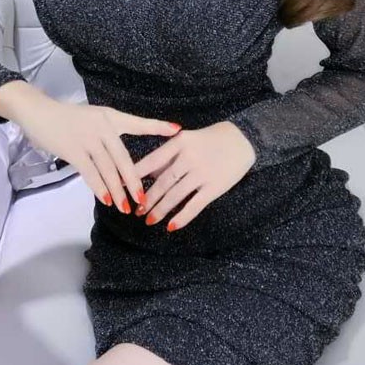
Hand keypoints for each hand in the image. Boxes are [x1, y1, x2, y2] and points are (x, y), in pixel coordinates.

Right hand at [18, 96, 180, 213]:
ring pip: (108, 170)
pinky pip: (90, 173)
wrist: (38, 112)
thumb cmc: (66, 117)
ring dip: (118, 191)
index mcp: (111, 116)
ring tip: (126, 207)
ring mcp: (88, 138)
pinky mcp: (73, 150)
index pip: (138, 123)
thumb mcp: (92, 119)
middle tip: (145, 198)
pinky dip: (100, 187)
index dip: (158, 127)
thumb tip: (120, 161)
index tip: (178, 131)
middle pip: (124, 158)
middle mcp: (103, 126)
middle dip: (135, 181)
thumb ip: (107, 134)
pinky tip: (106, 200)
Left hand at [132, 121, 256, 230]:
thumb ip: (167, 156)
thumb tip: (145, 174)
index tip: (121, 188)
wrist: (242, 139)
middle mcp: (188, 157)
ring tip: (149, 220)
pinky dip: (182, 217)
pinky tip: (171, 226)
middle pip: (162, 182)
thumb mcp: (186, 139)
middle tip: (136, 211)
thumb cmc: (210, 139)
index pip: (151, 162)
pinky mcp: (214, 187)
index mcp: (178, 143)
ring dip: (160, 210)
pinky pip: (195, 205)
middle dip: (147, 199)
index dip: (135, 177)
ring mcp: (202, 173)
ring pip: (175, 195)